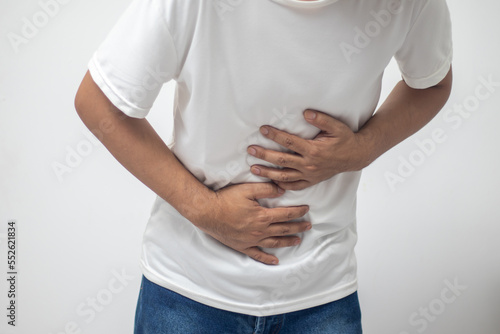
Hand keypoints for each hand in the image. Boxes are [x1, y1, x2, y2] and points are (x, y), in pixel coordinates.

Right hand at [195, 183, 310, 264]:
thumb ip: (266, 189)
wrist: (207, 212)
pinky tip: (275, 261)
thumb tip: (282, 190)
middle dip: (298, 227)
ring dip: (288, 241)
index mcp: (262, 216)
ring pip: (274, 243)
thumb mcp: (247, 189)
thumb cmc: (225, 199)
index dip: (298, 212)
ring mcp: (251, 240)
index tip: (306, 210)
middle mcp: (259, 231)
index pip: (286, 214)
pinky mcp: (242, 246)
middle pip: (283, 229)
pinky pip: (257, 255)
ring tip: (298, 240)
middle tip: (308, 226)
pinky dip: (267, 259)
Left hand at [247, 110, 369, 190]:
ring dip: (267, 173)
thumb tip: (306, 113)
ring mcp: (309, 175)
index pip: (289, 142)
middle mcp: (309, 164)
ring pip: (284, 176)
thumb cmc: (345, 139)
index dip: (275, 135)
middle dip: (264, 155)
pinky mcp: (312, 181)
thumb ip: (321, 119)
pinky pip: (294, 186)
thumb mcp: (336, 126)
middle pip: (282, 160)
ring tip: (253, 169)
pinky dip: (282, 186)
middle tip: (250, 150)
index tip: (262, 129)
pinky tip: (271, 182)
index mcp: (313, 150)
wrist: (355, 156)